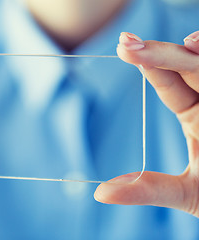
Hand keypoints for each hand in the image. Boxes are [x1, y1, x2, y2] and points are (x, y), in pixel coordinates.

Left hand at [94, 31, 198, 216]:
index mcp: (194, 115)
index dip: (149, 65)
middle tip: (128, 43)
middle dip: (162, 53)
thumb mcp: (187, 193)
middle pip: (188, 68)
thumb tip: (101, 193)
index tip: (123, 48)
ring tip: (187, 43)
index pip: (168, 84)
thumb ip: (148, 189)